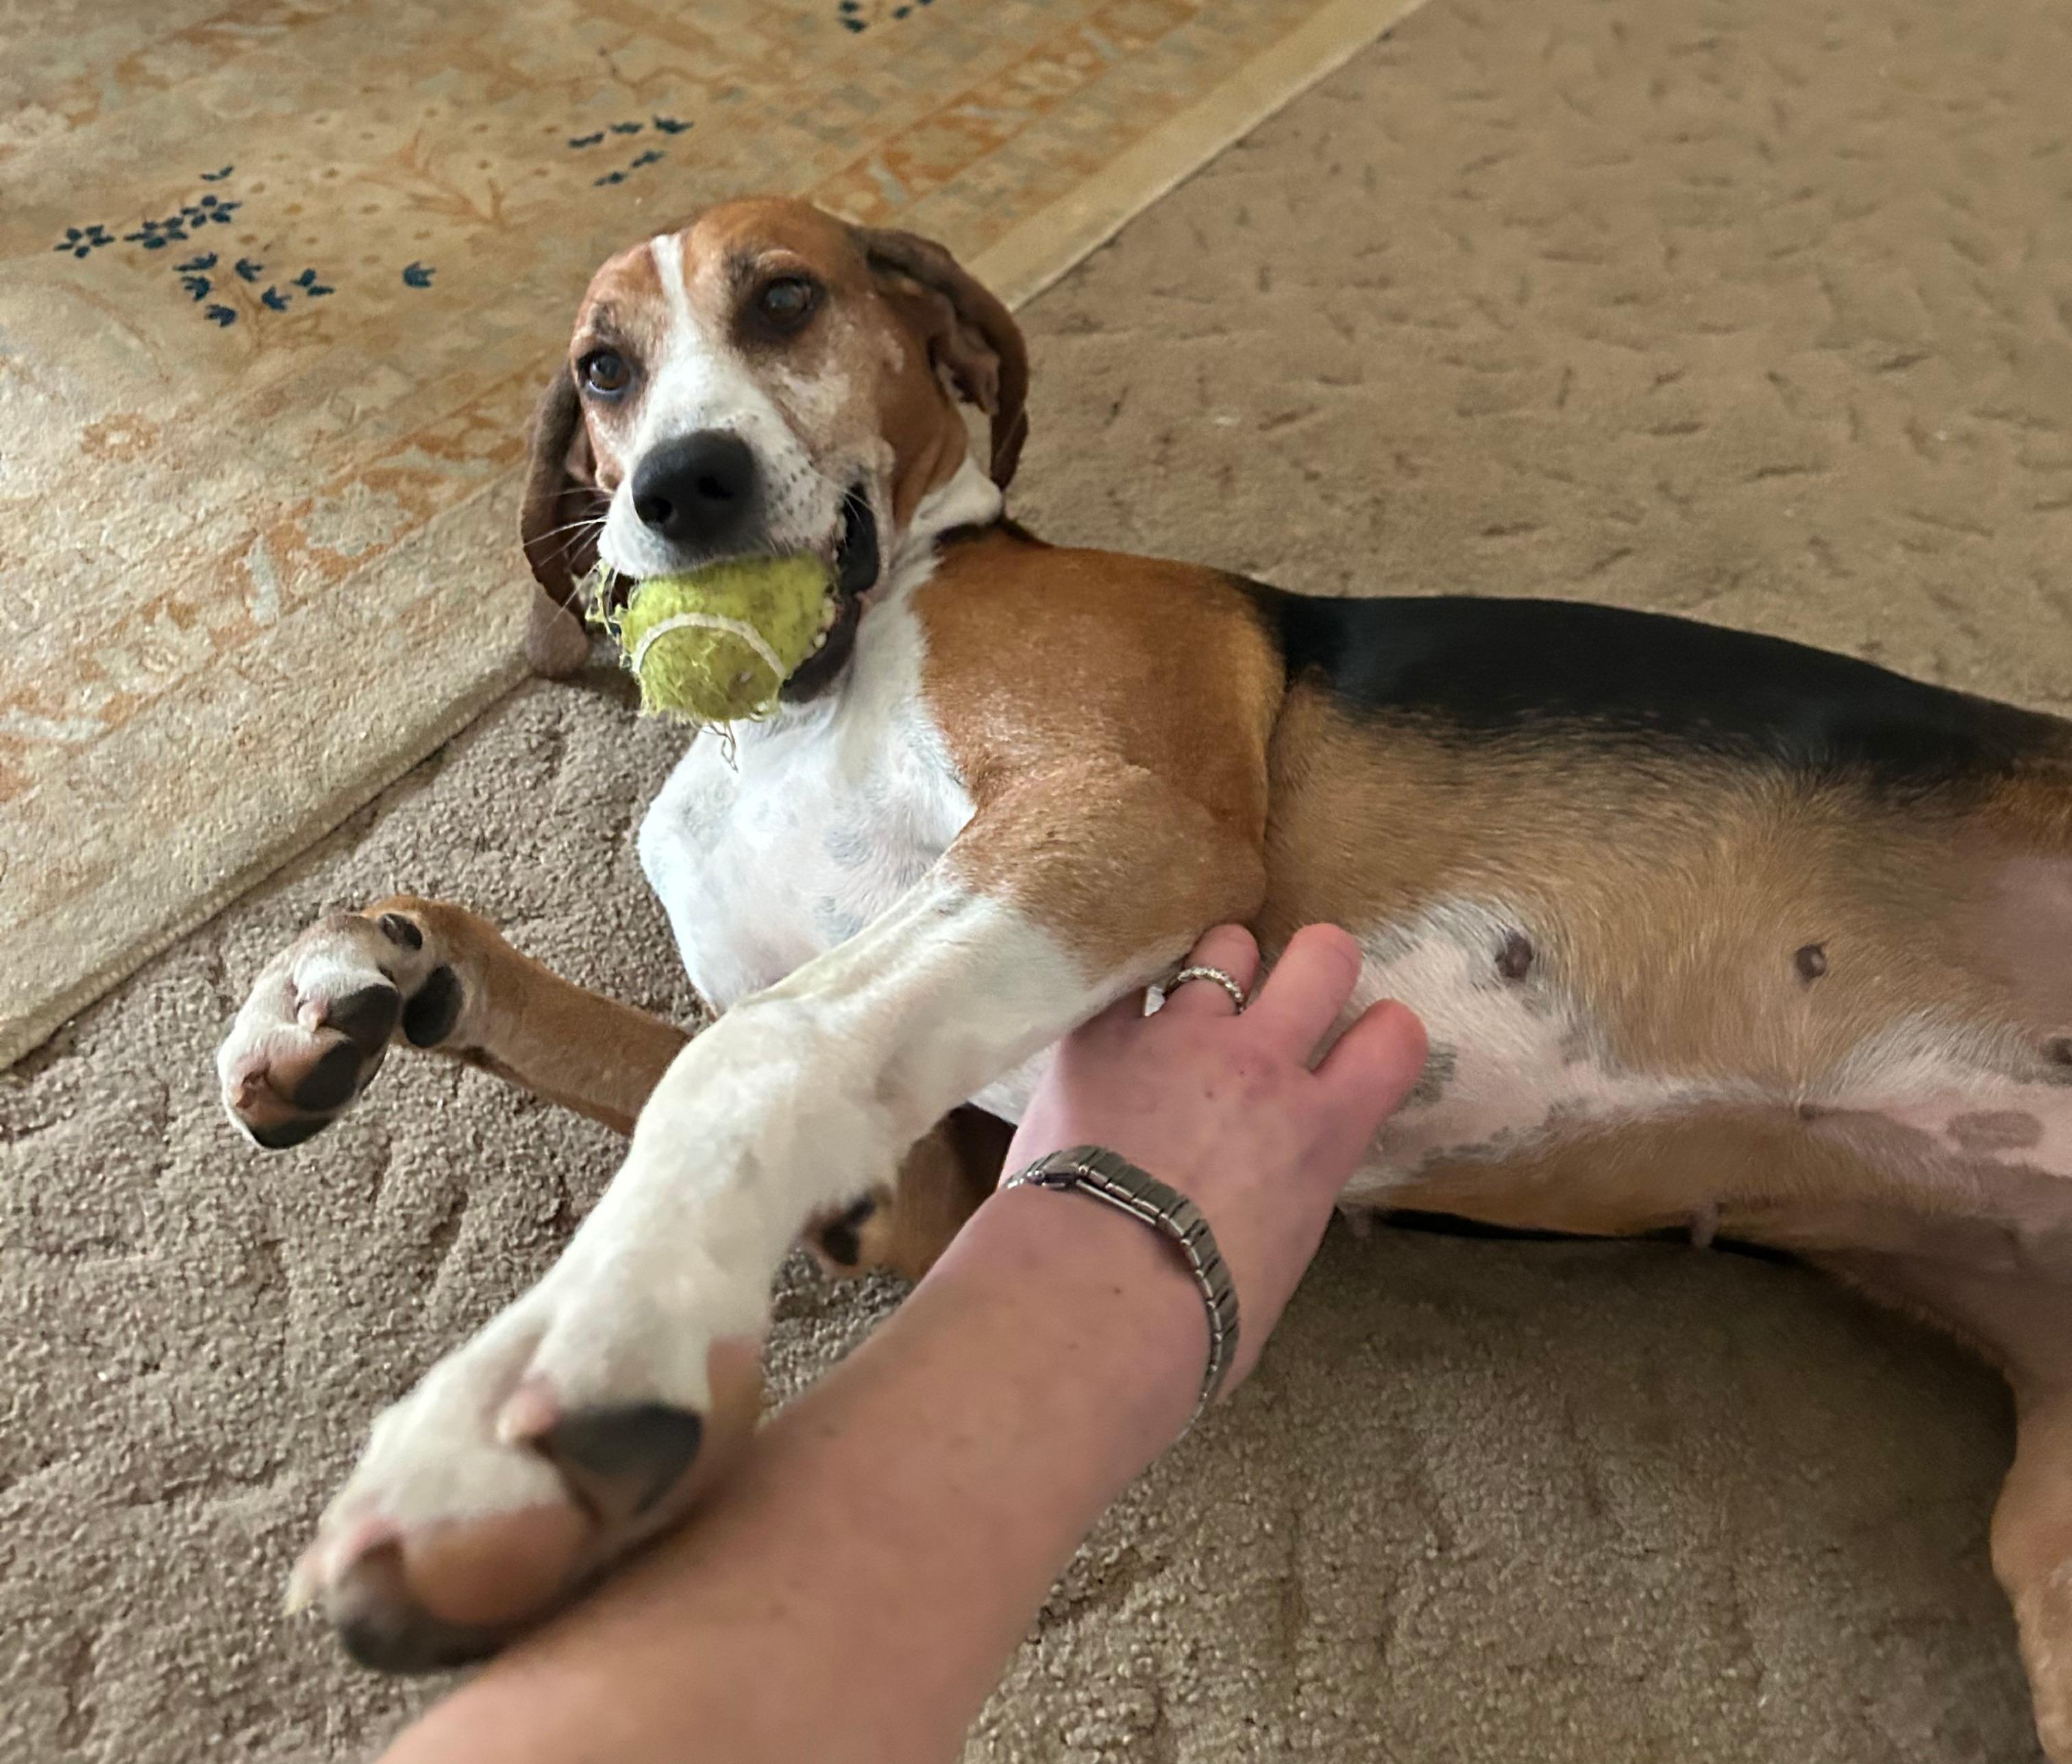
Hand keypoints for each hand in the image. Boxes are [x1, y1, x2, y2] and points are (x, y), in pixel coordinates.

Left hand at [1005, 923, 1426, 1392]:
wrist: (1091, 1298)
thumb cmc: (1192, 1321)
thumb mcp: (1277, 1258)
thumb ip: (1282, 1197)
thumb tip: (1256, 1202)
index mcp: (1320, 1131)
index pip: (1395, 1038)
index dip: (1385, 1033)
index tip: (1367, 1044)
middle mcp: (1261, 1065)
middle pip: (1324, 956)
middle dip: (1319, 963)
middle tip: (1293, 991)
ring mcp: (1178, 1037)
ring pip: (1226, 945)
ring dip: (1221, 966)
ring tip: (1199, 995)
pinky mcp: (1099, 1036)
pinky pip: (1128, 975)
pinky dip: (1131, 990)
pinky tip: (1122, 1013)